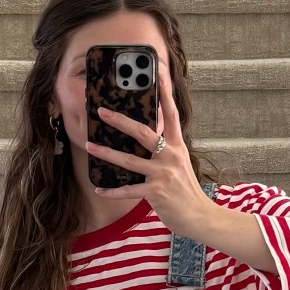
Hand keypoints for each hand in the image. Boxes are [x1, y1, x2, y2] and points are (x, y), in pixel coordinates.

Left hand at [84, 58, 213, 237]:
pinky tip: (99, 189)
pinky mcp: (155, 193)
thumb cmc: (187, 191)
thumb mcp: (180, 164)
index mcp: (178, 146)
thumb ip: (166, 150)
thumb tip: (150, 137)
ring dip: (106, 153)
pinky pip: (128, 190)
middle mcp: (171, 156)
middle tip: (101, 111)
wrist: (200, 217)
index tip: (158, 72)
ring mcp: (163, 174)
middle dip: (120, 120)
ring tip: (89, 145)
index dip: (165, 92)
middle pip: (142, 132)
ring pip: (129, 160)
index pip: (171, 114)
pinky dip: (112, 191)